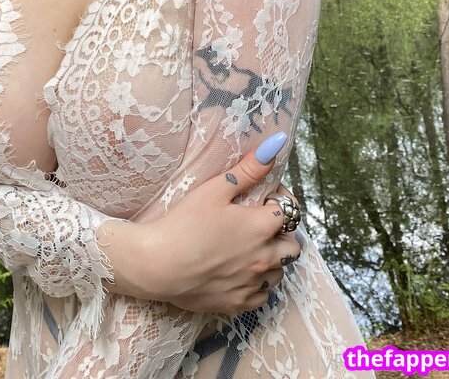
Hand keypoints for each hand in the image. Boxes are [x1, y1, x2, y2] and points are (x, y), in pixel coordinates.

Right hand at [135, 138, 301, 313]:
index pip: (288, 213)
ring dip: (272, 260)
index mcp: (260, 227)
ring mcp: (251, 284)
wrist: (157, 265)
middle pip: (291, 247)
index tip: (262, 198)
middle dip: (281, 234)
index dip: (278, 202)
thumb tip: (276, 146)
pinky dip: (257, 285)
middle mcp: (263, 258)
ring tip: (249, 249)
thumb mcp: (215, 189)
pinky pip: (261, 296)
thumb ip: (248, 170)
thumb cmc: (184, 223)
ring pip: (279, 273)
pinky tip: (239, 273)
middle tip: (258, 226)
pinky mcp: (237, 304)